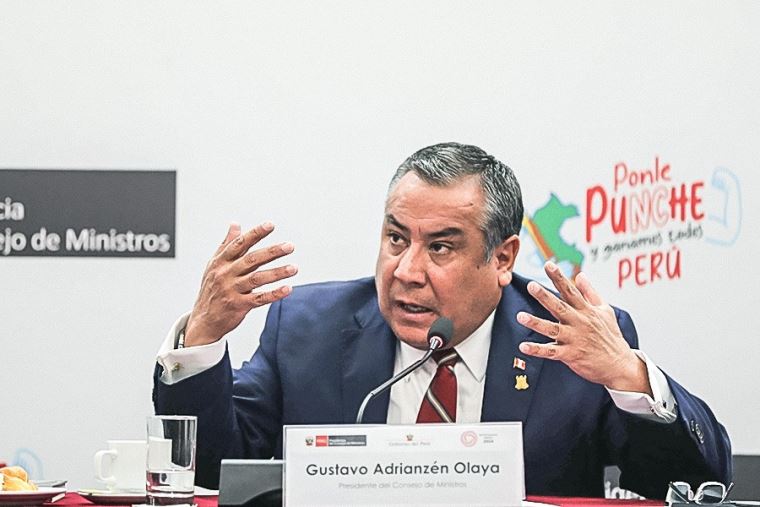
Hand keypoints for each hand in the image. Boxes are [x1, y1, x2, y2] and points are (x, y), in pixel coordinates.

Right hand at [183, 222, 297, 346]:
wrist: (203, 320)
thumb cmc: (211, 289)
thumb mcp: (214, 265)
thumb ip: (227, 244)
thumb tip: (235, 225)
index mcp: (221, 262)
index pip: (239, 244)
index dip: (255, 234)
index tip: (270, 225)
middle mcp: (226, 274)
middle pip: (251, 260)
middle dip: (272, 252)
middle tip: (289, 246)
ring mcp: (232, 290)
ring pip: (257, 279)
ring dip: (277, 272)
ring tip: (294, 268)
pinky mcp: (238, 306)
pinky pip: (259, 299)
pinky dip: (274, 294)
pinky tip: (287, 289)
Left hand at [516, 261, 650, 394]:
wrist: (619, 365)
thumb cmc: (611, 336)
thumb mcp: (605, 311)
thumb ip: (590, 293)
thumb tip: (581, 275)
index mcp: (586, 311)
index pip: (570, 291)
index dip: (559, 277)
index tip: (548, 264)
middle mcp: (579, 322)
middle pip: (559, 307)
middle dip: (545, 296)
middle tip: (531, 286)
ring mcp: (574, 339)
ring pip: (552, 329)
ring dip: (536, 323)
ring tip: (520, 316)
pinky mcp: (571, 355)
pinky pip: (551, 352)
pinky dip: (537, 350)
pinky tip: (523, 347)